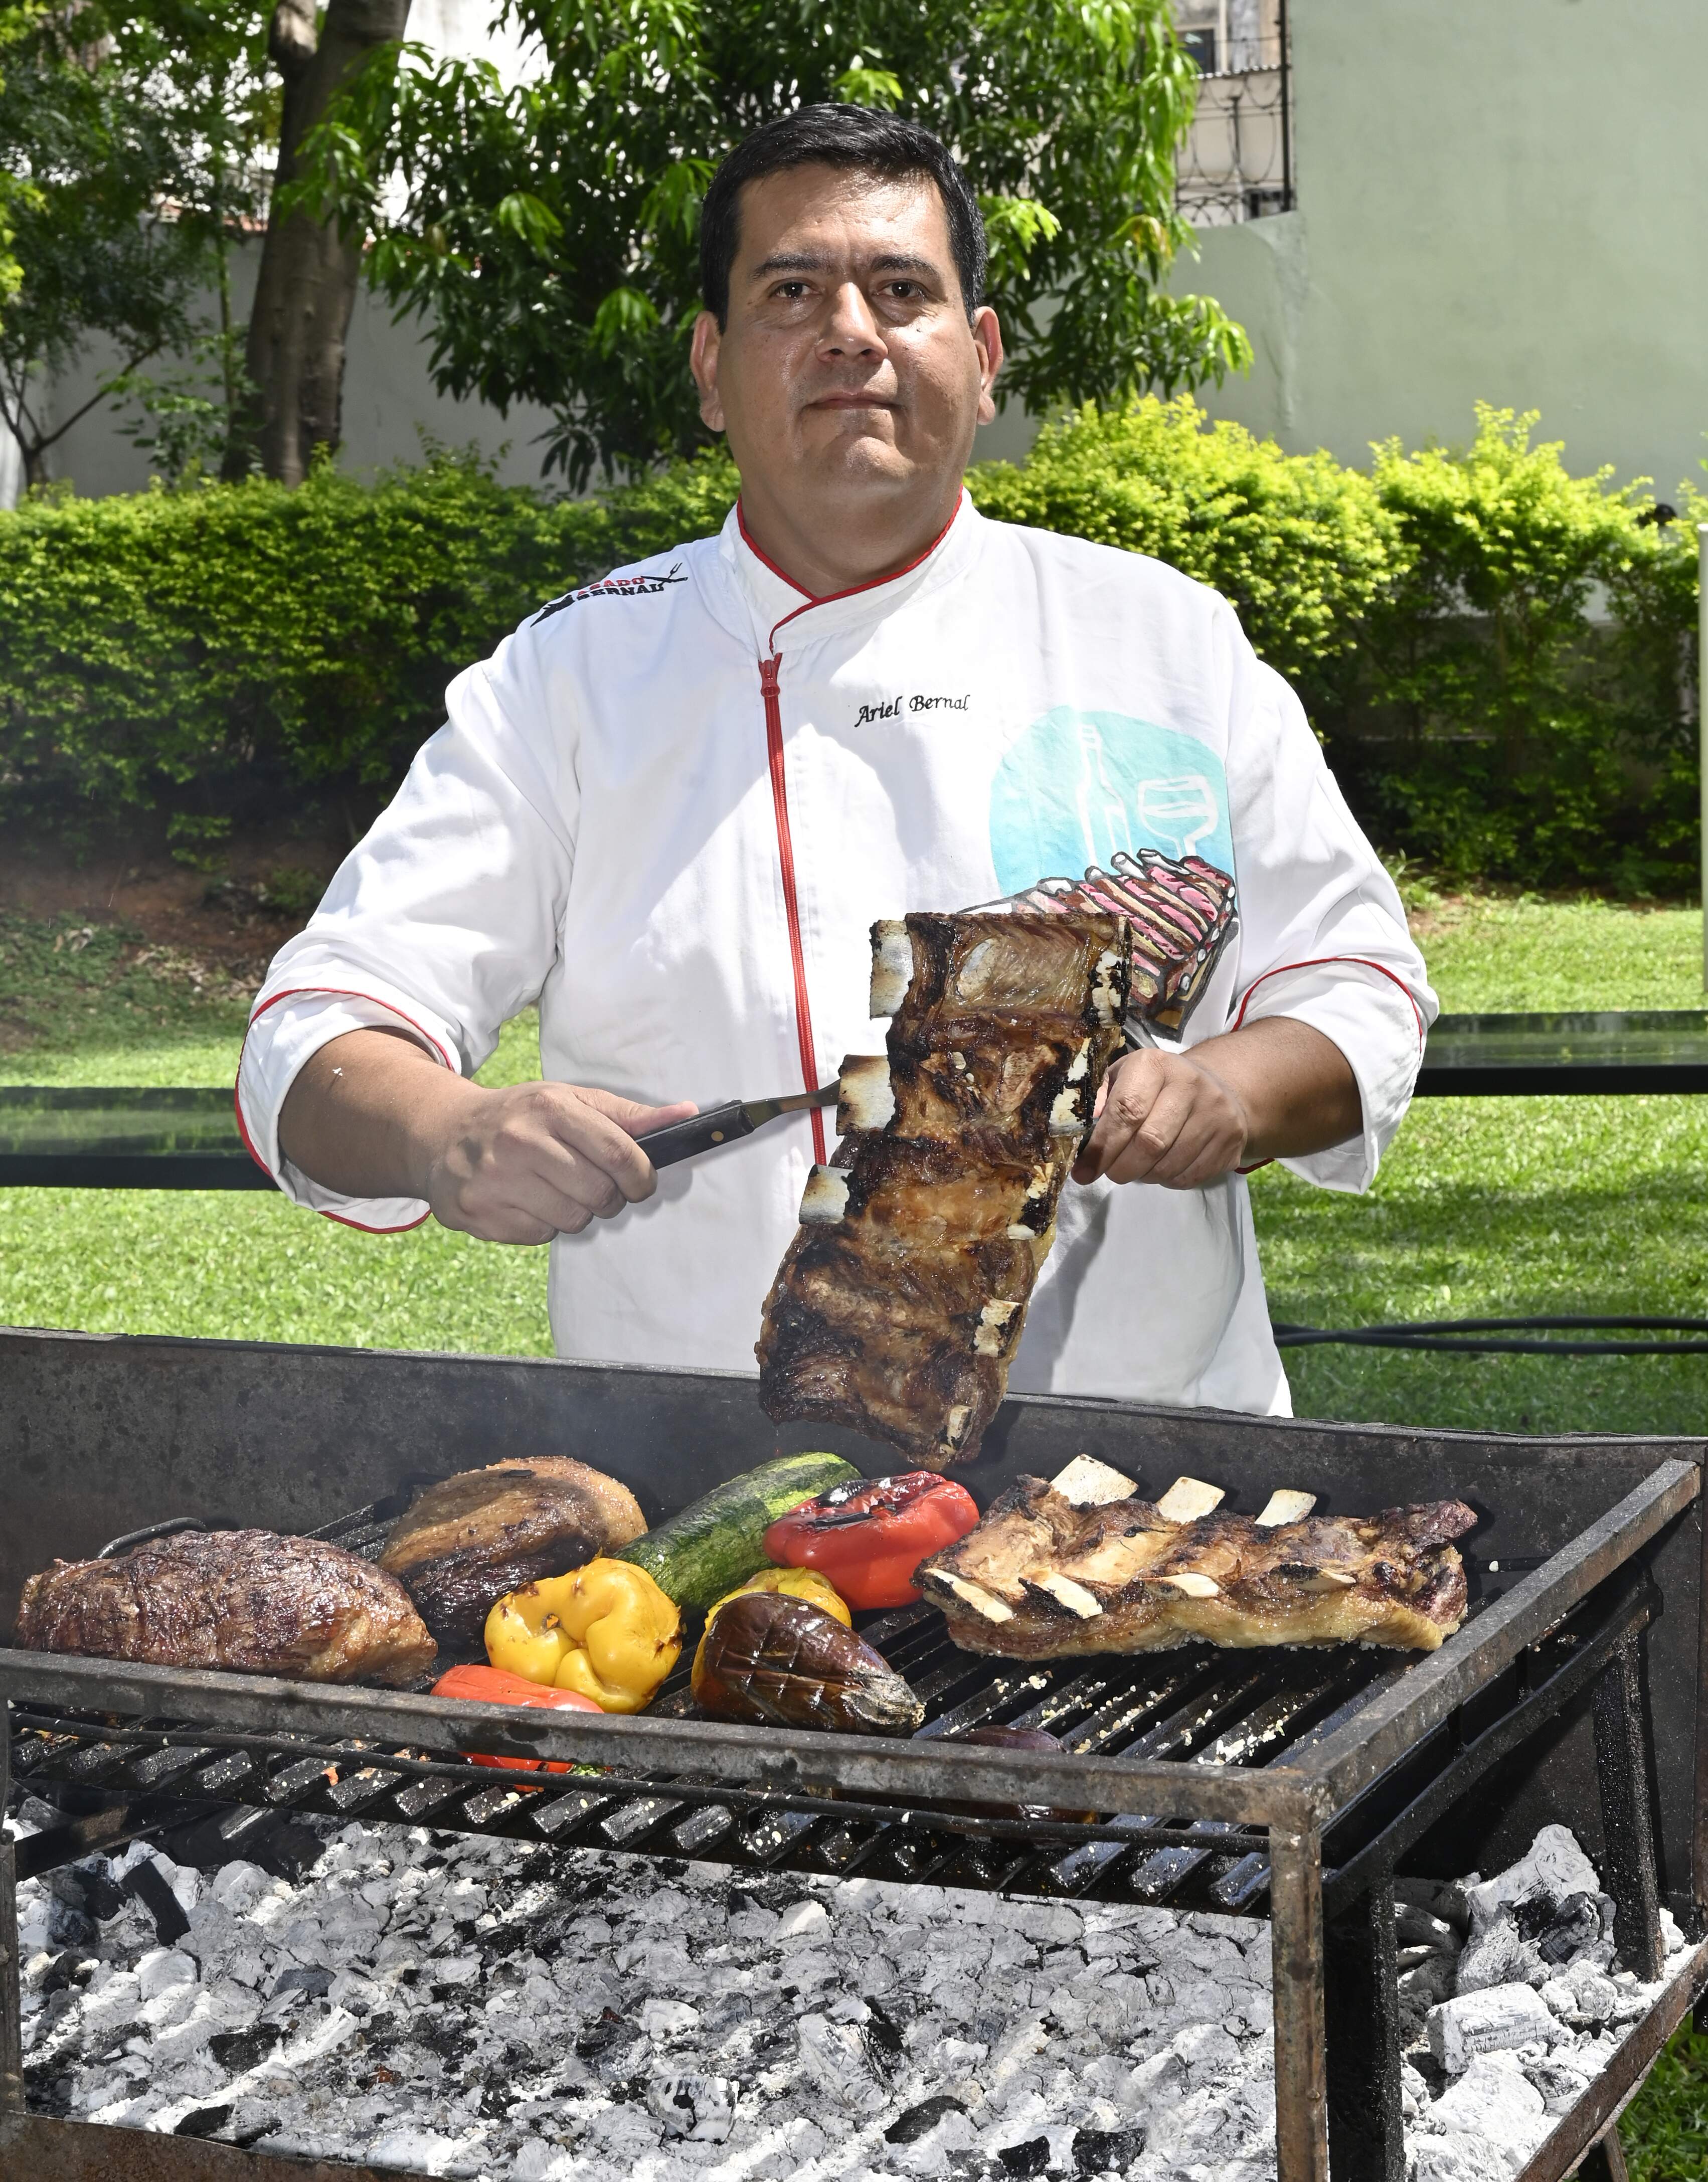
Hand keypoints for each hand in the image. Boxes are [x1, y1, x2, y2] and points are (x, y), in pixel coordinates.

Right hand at [421, 1080, 697, 1243]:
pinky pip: (540, 1236)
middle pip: (600, 1194)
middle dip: (609, 1197)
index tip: (640, 1183)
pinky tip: (526, 1200)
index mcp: (552, 1108)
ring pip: (572, 1220)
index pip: (622, 1156)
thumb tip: (686, 1115)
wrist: (442, 1134)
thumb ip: (628, 1115)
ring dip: (575, 1212)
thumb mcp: (570, 1101)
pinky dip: (543, 1225)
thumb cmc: (521, 1117)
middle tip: (594, 1187)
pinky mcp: (479, 1213)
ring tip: (555, 1189)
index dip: (642, 1178)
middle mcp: (521, 1142)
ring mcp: (496, 1180)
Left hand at [1072, 1048, 1250, 1190]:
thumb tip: (1081, 1133)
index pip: (1126, 1110)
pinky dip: (1167, 1180)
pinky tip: (1161, 1167)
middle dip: (1121, 1167)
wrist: (1214, 1086)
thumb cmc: (1154, 1086)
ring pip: (1169, 1165)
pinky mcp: (1231, 1141)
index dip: (1102, 1147)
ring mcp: (1216, 1114)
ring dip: (1143, 1176)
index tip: (1082, 1171)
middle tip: (1110, 1173)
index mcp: (1156, 1065)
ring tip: (1136, 1167)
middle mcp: (1190, 1085)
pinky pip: (1190, 1177)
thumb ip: (1099, 1100)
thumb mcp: (1122, 1078)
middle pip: (1150, 1142)